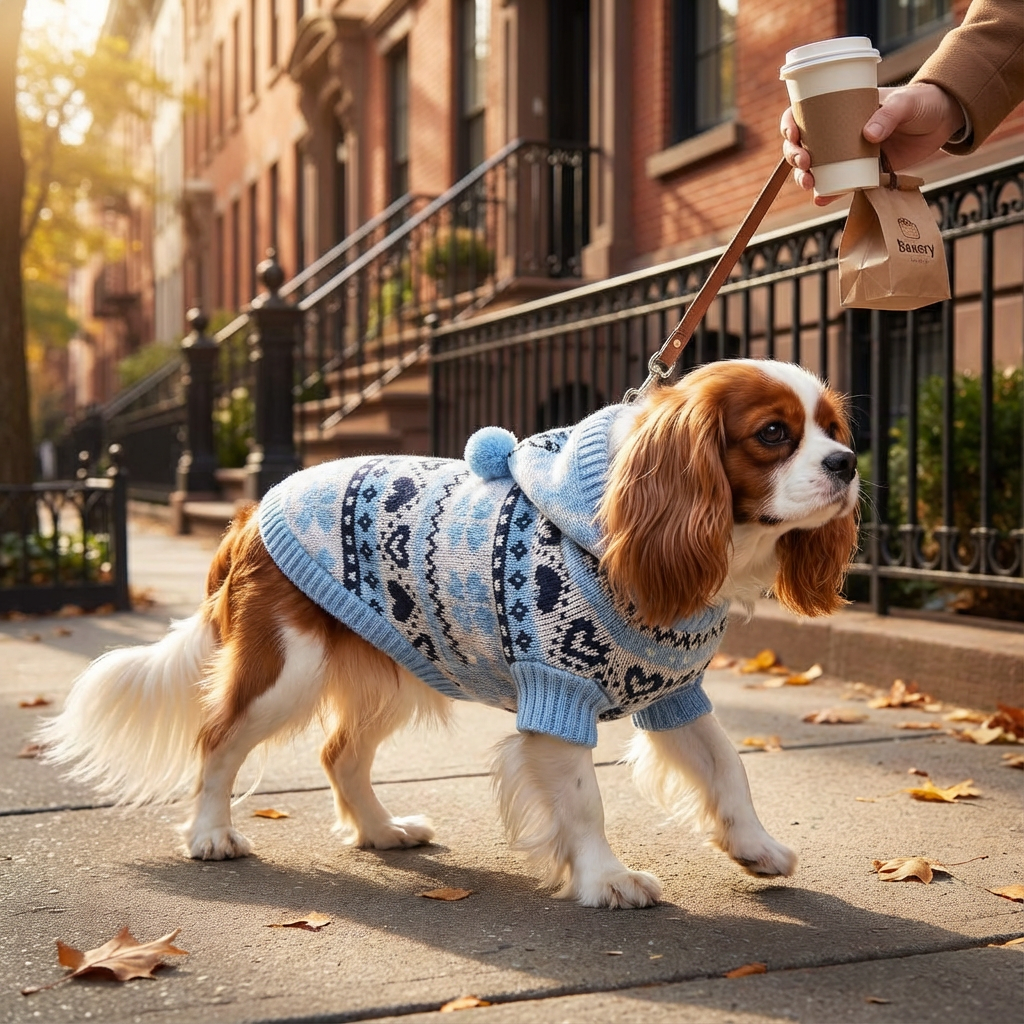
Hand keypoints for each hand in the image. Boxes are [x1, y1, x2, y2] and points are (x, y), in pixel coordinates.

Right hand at [781, 83, 965, 205]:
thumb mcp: (906, 103)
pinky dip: (827, 193)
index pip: (805, 114)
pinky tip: (820, 199)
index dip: (791, 124)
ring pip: (815, 167)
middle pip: (803, 144)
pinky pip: (838, 184)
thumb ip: (889, 114)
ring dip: (804, 177)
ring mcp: (848, 153)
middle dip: (794, 156)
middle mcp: (838, 131)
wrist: (943, 120)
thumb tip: (867, 135)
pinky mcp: (861, 171)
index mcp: (841, 108)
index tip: (794, 135)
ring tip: (809, 183)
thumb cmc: (922, 102)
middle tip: (805, 163)